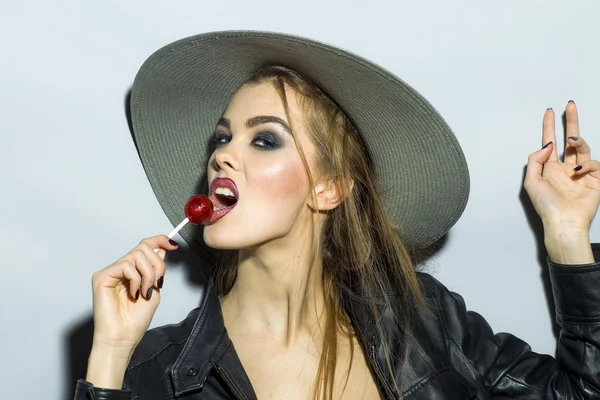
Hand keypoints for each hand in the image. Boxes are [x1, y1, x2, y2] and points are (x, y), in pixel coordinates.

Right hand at [86, 235, 177, 387]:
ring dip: (148, 274)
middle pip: (144, 247)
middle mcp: (120, 268)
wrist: (123, 338)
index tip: (174, 244)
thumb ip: (157, 269)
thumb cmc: (135, 320)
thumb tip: (161, 248)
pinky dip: (136, 280)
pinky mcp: (102, 276)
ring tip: (146, 291)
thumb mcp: (155, 289)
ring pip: (137, 254)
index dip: (159, 240)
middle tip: (157, 283)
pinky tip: (134, 294)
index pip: (145, 246)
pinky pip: (126, 265)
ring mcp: (110, 271)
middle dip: (157, 264)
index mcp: (133, 271)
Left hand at [524, 101, 599, 262]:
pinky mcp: (596, 180)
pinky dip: (587, 164)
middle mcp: (566, 168)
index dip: (550, 127)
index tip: (550, 111)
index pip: (550, 142)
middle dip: (570, 122)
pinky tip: (579, 171)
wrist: (563, 222)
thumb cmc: (546, 206)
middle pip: (570, 140)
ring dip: (578, 141)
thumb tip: (547, 143)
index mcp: (550, 168)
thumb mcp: (532, 181)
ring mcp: (582, 174)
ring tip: (572, 141)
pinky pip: (594, 164)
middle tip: (570, 105)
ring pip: (583, 149)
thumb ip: (536, 159)